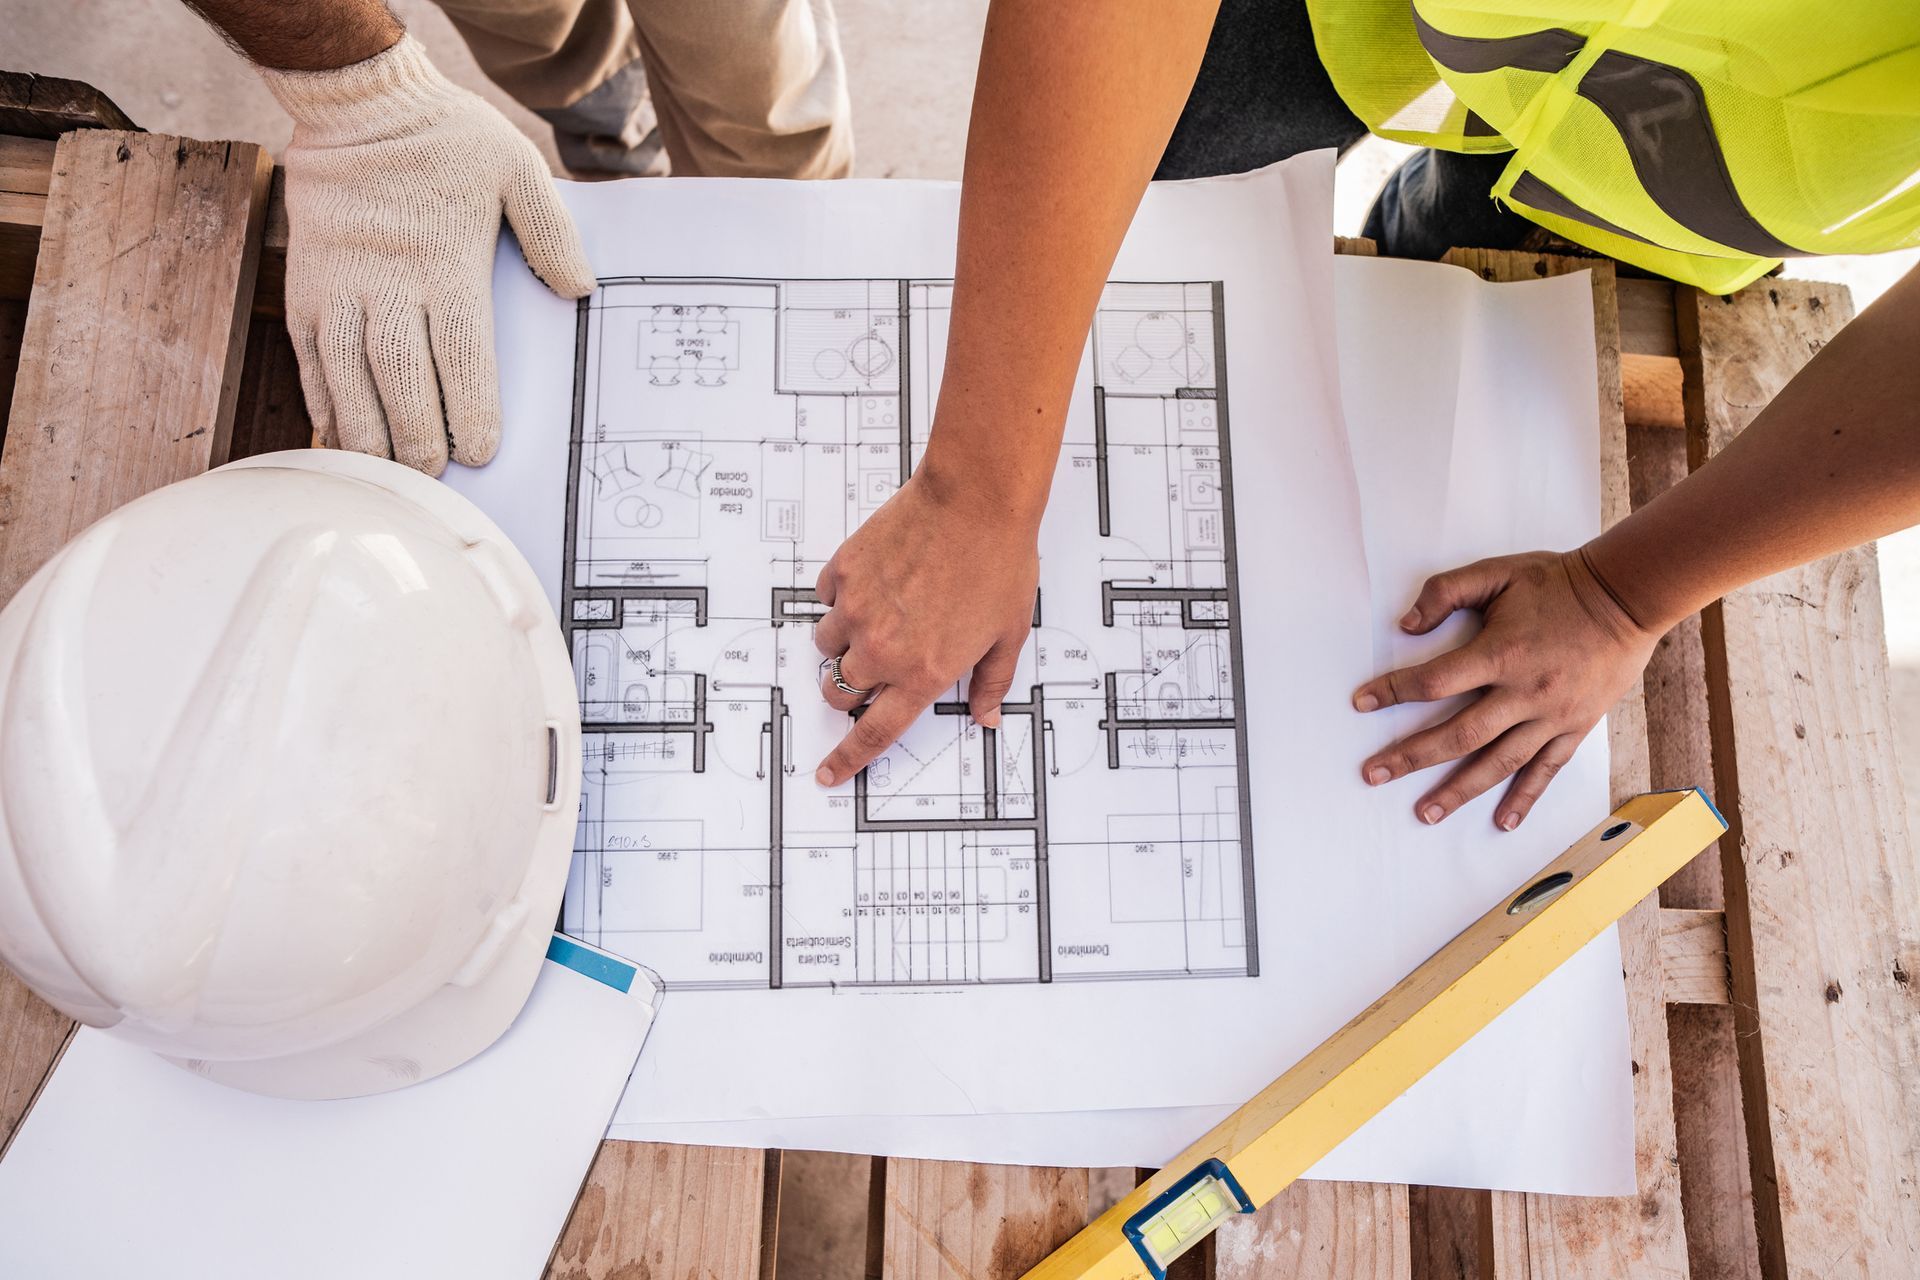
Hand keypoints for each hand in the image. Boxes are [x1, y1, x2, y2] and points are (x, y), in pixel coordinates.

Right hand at [261, 35, 595, 474]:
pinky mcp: (306, 286)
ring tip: (386, 472)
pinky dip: (323, 399)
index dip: (469, 409)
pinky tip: (336, 433)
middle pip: (402, 378)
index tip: (480, 450)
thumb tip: (580, 288)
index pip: (460, 355)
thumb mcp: (516, 168)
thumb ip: (550, 231)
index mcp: (445, 264)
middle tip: (434, 476)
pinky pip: (310, 355)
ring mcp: (341, 287)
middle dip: (417, 435)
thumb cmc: (447, 139)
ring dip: (367, 431)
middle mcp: (388, 283)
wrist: (358, 103)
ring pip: (349, 376)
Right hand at [812, 469, 1040, 786]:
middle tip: (872, 668)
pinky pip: (827, 598)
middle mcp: (883, 649)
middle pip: (839, 695)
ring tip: (878, 615)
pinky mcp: (845, 572)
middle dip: (848, 692)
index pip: (874, 733)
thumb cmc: (999, 562)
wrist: (976, 500)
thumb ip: (991, 681)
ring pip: (827, 647)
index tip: (828, 773)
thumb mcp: (1008, 633)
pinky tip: (876, 580)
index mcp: (923, 673)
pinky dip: (843, 598)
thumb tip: (987, 715)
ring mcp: (857, 610)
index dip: (847, 758)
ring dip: (844, 643)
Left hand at [1352, 549, 1657, 829]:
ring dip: (1459, 791)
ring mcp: (1551, 716)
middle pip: (1458, 735)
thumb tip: (1405, 625)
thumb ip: (1446, 592)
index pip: (1434, 681)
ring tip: (1424, 812)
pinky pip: (1546, 770)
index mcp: (1500, 653)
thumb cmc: (1557, 583)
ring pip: (1498, 763)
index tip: (1361, 703)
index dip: (1393, 692)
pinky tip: (1503, 821)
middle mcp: (1524, 693)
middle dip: (1411, 757)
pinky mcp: (1574, 728)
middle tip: (1373, 774)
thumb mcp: (1497, 573)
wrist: (1626, 598)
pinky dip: (1524, 798)